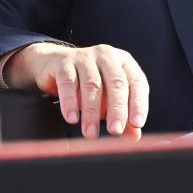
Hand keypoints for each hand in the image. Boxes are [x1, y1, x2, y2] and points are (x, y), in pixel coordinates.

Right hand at [6, 43, 148, 139]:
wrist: (54, 64)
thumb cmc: (87, 84)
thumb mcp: (107, 99)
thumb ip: (122, 116)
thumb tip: (134, 136)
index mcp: (124, 62)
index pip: (137, 82)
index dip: (139, 103)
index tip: (137, 124)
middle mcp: (107, 56)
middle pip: (116, 82)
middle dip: (117, 109)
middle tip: (115, 131)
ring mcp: (85, 57)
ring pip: (92, 84)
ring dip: (92, 112)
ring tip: (90, 133)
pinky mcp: (64, 62)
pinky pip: (68, 82)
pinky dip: (70, 102)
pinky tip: (72, 118)